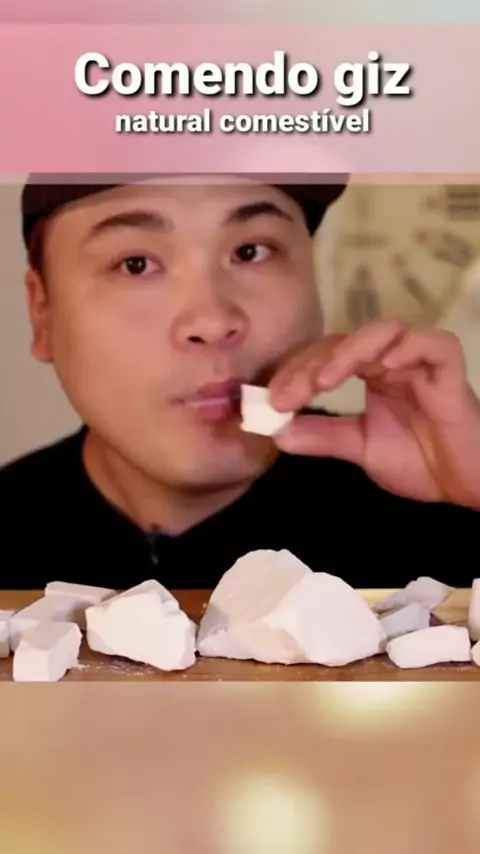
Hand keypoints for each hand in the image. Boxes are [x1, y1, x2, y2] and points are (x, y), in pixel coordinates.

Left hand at [269, 319, 479, 506]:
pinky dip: (407, 347)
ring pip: (383, 331)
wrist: (465, 484)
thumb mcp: (360, 448)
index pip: (324, 356)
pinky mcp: (449, 367)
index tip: (273, 403)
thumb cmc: (420, 462)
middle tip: (287, 396)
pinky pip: (431, 343)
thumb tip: (275, 432)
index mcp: (369, 373)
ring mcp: (420, 359)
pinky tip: (383, 366)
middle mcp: (391, 359)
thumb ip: (321, 436)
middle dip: (310, 366)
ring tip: (325, 380)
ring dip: (349, 351)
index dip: (295, 374)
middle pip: (344, 341)